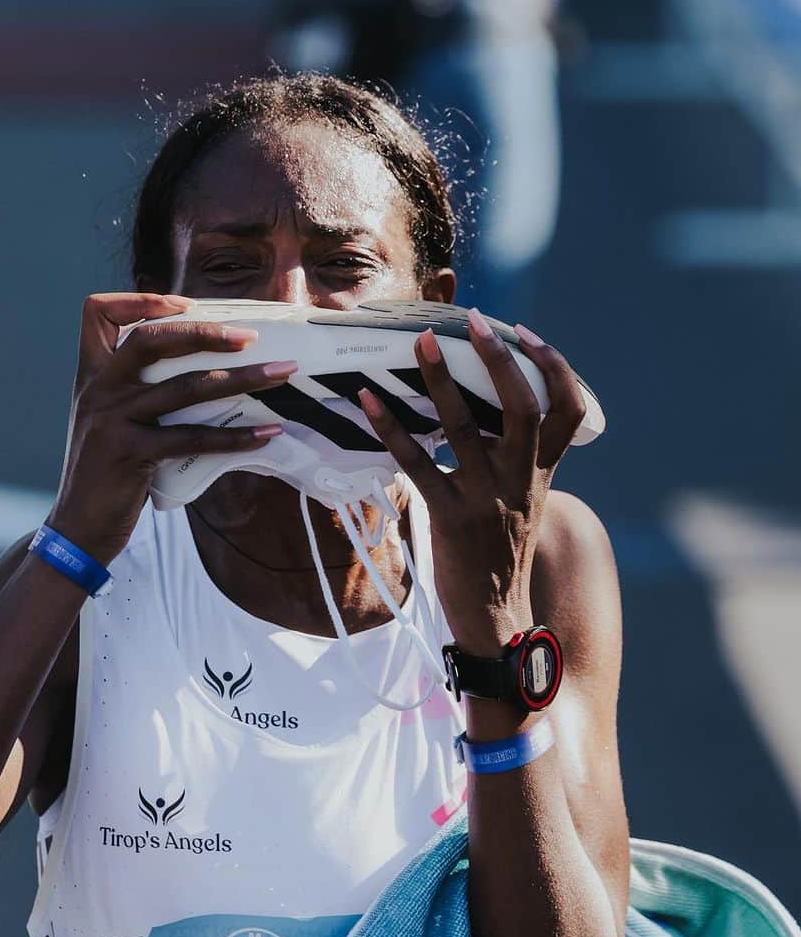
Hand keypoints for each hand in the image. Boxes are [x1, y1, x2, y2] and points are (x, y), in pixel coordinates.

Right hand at [48, 293, 294, 561]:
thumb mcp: (108, 421)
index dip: (139, 299)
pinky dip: (234, 436)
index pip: (96, 311)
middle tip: (250, 336)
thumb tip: (200, 370)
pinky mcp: (130, 454)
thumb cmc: (105, 474)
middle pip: (151, 340)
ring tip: (280, 374)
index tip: (184, 305)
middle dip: (205, 332)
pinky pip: (192, 438)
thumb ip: (136, 392)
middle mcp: (98, 390)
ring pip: (185, 388)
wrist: (77, 528)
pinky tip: (265, 433)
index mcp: (92, 375)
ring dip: (240, 379)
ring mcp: (112, 421)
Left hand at [358, 308, 586, 654]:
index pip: (567, 409)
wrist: (495, 616)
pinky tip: (368, 403)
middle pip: (521, 406)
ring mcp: (486, 498)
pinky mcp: (450, 518)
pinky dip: (392, 430)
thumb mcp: (520, 502)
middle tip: (473, 321)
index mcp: (541, 472)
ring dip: (440, 381)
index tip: (527, 332)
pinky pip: (418, 466)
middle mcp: (520, 479)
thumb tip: (476, 412)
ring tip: (419, 344)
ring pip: (465, 428)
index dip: (553, 366)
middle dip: (498, 359)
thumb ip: (510, 460)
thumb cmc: (498, 555)